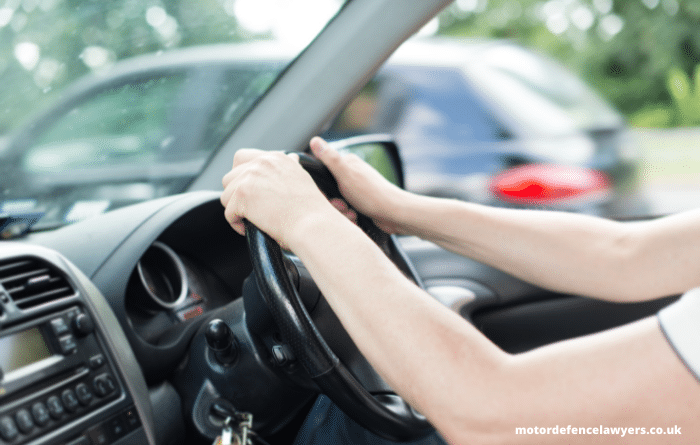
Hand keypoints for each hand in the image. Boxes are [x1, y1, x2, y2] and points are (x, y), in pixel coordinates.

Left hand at [220, 149, 334, 247]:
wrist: (312, 224)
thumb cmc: (310, 210)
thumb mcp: (301, 179)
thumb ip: (289, 168)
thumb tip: (291, 160)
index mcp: (275, 158)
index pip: (242, 158)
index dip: (240, 177)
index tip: (250, 193)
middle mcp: (261, 162)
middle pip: (229, 177)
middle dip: (236, 196)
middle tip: (251, 210)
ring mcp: (250, 177)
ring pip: (226, 196)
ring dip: (236, 210)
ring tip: (252, 220)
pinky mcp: (243, 194)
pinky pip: (228, 213)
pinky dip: (237, 224)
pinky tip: (251, 228)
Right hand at [310, 137, 408, 233]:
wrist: (395, 214)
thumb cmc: (372, 194)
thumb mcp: (346, 175)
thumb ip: (329, 158)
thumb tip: (315, 140)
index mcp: (349, 163)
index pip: (323, 172)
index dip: (322, 187)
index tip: (328, 195)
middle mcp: (353, 173)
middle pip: (330, 189)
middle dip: (334, 202)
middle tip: (343, 205)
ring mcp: (358, 188)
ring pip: (339, 201)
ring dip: (343, 211)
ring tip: (352, 213)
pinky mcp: (362, 201)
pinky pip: (348, 209)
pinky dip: (350, 215)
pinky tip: (356, 217)